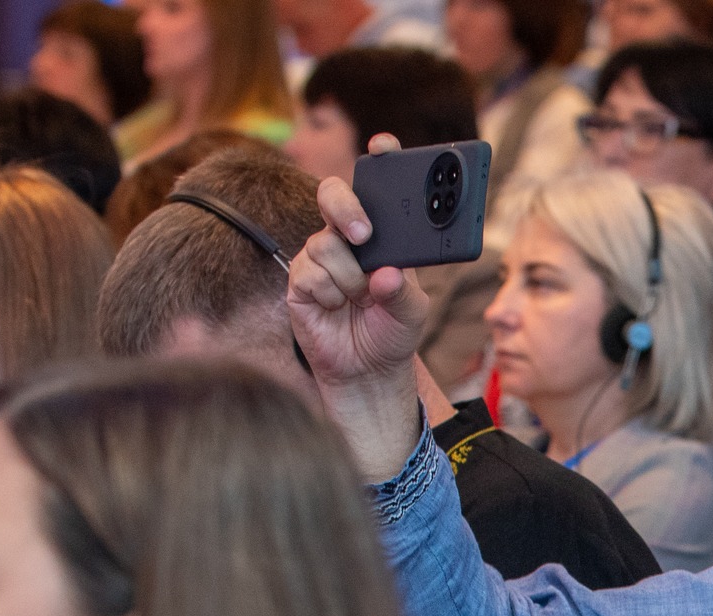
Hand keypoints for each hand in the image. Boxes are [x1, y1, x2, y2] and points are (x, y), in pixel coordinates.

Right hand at [286, 132, 429, 482]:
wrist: (368, 372)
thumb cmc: (393, 333)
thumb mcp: (413, 312)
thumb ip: (403, 290)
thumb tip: (384, 274)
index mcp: (381, 234)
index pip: (376, 187)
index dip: (379, 160)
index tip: (385, 145)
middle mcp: (347, 238)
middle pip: (334, 194)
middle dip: (347, 207)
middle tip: (364, 234)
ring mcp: (320, 256)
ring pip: (325, 244)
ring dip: (348, 278)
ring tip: (358, 300)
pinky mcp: (299, 281)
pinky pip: (310, 274)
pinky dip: (328, 294)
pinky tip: (335, 308)